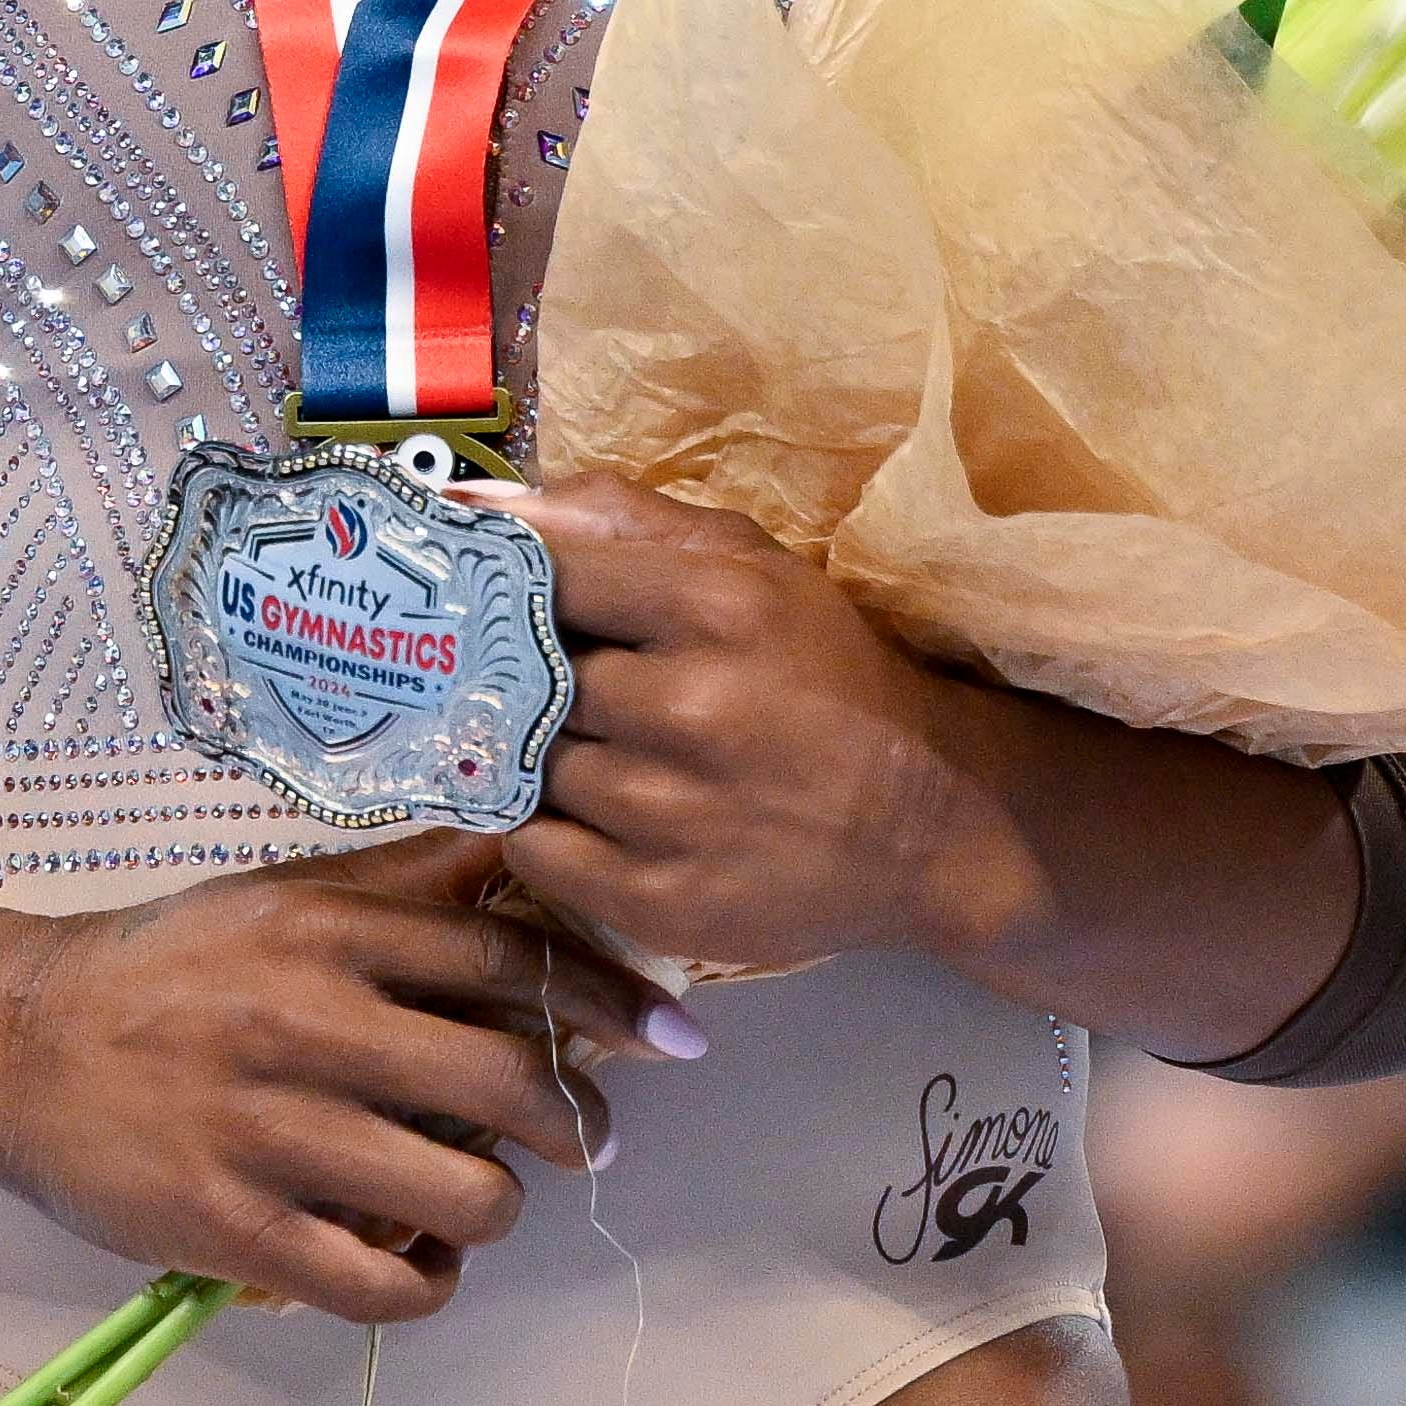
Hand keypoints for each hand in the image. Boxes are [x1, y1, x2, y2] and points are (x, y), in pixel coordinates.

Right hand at [0, 834, 658, 1325]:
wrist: (13, 1041)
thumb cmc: (169, 964)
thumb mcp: (285, 893)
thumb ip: (407, 879)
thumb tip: (532, 837)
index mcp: (330, 932)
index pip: (514, 961)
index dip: (612, 1000)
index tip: (673, 1036)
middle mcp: (308, 1025)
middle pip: (509, 1083)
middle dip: (579, 1121)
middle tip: (591, 1137)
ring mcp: (269, 1132)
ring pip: (463, 1196)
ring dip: (498, 1207)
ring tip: (481, 1197)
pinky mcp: (230, 1225)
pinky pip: (381, 1284)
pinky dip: (428, 1284)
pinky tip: (423, 1264)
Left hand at [499, 472, 1043, 980]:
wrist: (930, 821)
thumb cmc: (826, 675)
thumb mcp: (752, 568)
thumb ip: (620, 521)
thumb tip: (475, 504)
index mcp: (718, 605)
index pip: (546, 576)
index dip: (506, 588)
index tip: (490, 597)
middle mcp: (690, 707)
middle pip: (531, 678)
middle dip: (533, 681)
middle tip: (555, 686)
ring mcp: (672, 813)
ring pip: (527, 765)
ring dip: (540, 757)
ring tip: (592, 751)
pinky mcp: (661, 900)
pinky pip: (534, 850)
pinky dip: (542, 829)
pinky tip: (587, 814)